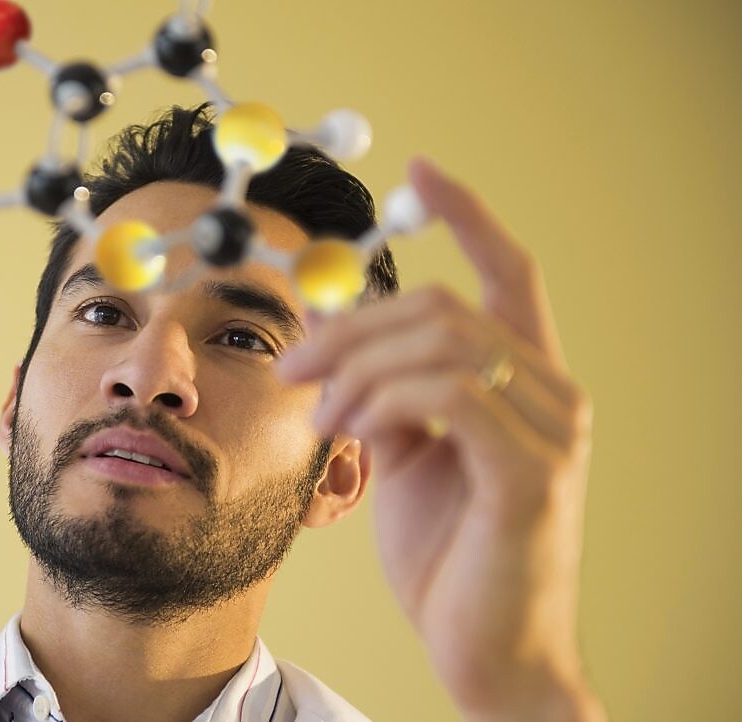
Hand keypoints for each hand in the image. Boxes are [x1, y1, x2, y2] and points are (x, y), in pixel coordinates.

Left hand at [278, 158, 604, 720]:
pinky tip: (352, 430)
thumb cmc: (447, 554)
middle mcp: (553, 392)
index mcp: (524, 381)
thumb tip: (333, 341)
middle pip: (444, 304)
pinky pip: (448, 394)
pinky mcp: (532, 471)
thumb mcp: (403, 456)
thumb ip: (382, 393)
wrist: (482, 649)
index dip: (467, 213)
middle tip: (293, 365)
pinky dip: (383, 399)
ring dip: (357, 366)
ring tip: (320, 416)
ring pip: (442, 340)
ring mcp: (552, 430)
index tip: (420, 172)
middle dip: (353, 325)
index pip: (508, 272)